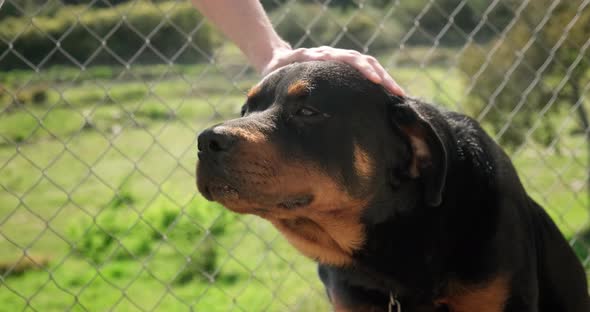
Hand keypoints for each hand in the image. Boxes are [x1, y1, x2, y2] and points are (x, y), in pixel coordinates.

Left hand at [261, 46, 404, 95]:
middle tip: (397, 92)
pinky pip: (364, 71)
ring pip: (368, 64)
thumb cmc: (276, 68)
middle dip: (382, 76)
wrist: (276, 59)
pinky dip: (377, 80)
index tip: (377, 81)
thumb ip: (288, 68)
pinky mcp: (342, 68)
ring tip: (398, 94)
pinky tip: (387, 96)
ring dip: (384, 78)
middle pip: (364, 61)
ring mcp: (340, 60)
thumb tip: (300, 69)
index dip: (364, 70)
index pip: (349, 60)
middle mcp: (334, 55)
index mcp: (322, 56)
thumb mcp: (280, 69)